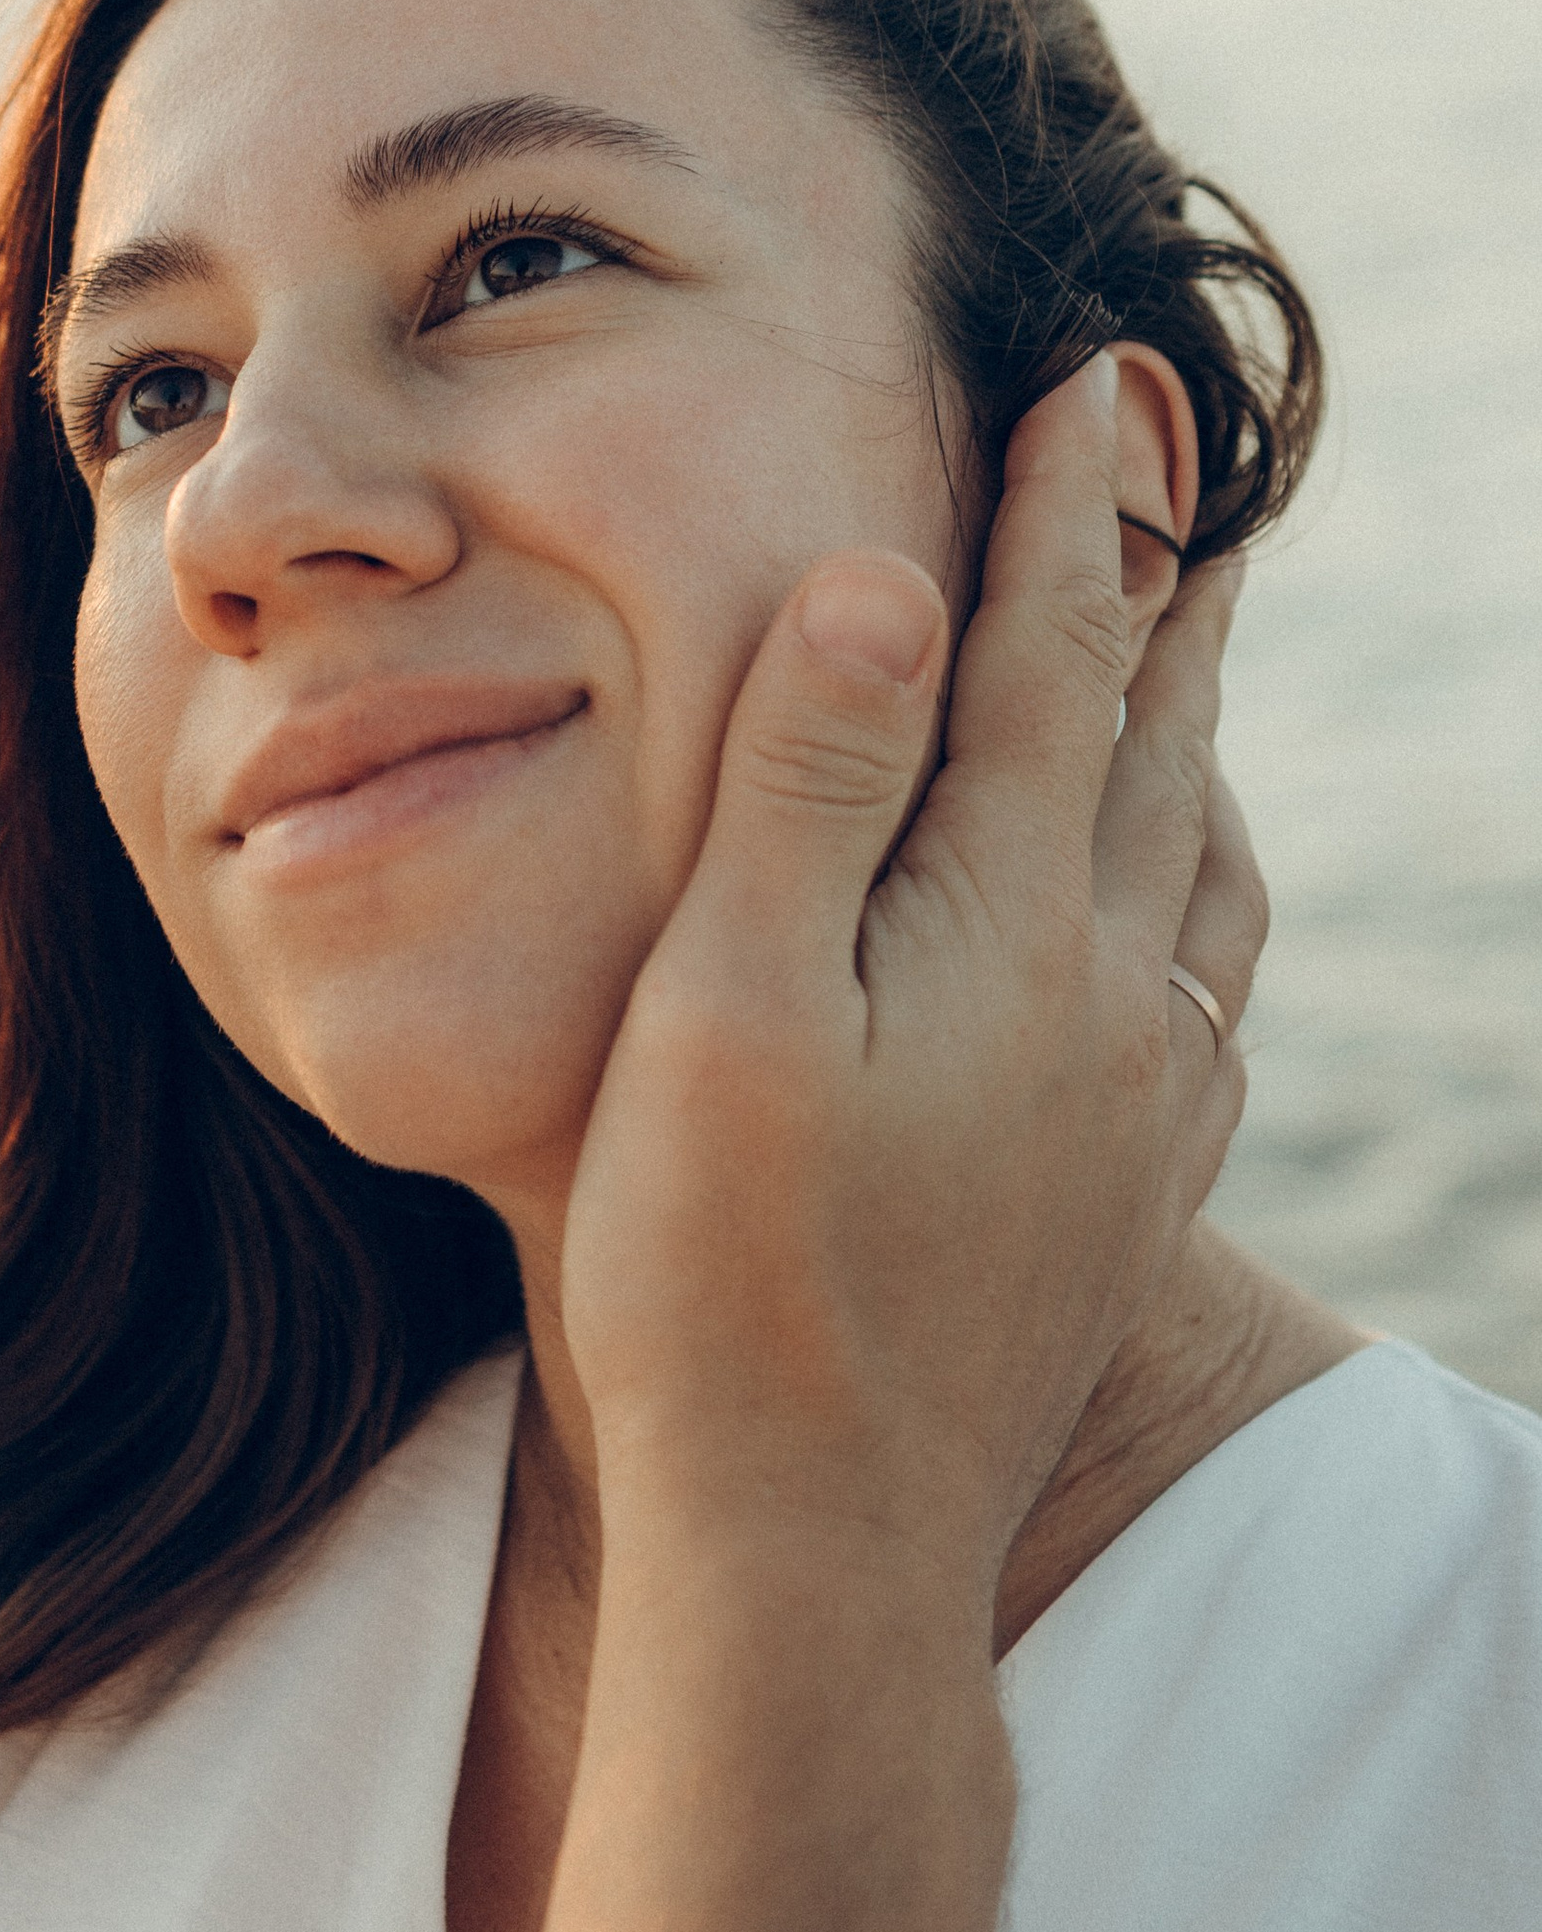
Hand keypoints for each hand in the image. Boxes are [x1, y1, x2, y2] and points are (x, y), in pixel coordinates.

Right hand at [560, 350, 1254, 1598]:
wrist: (821, 1552)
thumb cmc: (723, 1275)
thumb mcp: (725, 1005)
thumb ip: (807, 785)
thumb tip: (881, 577)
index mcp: (1009, 925)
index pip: (1049, 659)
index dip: (1062, 509)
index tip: (1080, 379)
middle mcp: (1112, 1000)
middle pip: (1155, 739)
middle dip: (1155, 584)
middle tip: (1175, 464)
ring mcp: (1139, 1107)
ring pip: (1199, 860)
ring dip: (1191, 729)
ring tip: (1188, 652)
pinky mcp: (1131, 1195)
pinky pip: (1208, 983)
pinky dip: (1202, 880)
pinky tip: (1179, 909)